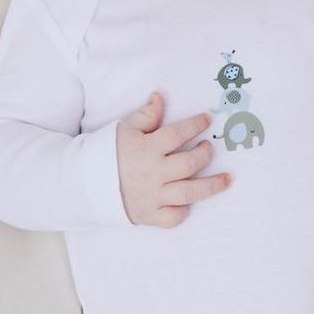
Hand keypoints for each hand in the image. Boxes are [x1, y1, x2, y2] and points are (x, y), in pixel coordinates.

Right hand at [116, 92, 230, 227]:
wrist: (86, 184)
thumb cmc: (108, 153)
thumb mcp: (125, 129)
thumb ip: (146, 115)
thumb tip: (160, 96)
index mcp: (147, 148)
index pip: (178, 134)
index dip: (195, 124)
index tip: (205, 120)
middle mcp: (153, 172)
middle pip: (190, 163)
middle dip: (205, 153)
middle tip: (208, 148)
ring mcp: (153, 196)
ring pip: (190, 192)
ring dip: (212, 185)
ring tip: (226, 179)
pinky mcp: (150, 215)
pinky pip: (174, 217)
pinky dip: (183, 211)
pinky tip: (188, 202)